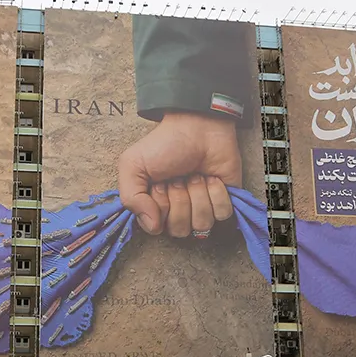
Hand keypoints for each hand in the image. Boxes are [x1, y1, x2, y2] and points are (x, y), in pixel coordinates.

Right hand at [117, 111, 241, 237]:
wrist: (198, 126)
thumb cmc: (165, 145)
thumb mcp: (133, 166)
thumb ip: (131, 198)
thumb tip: (153, 228)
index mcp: (155, 207)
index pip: (158, 228)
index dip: (161, 205)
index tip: (161, 183)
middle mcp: (179, 212)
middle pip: (181, 230)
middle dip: (181, 199)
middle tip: (179, 177)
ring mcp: (203, 208)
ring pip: (203, 224)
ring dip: (199, 194)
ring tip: (196, 175)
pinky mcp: (224, 201)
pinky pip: (223, 214)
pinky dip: (218, 193)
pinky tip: (212, 177)